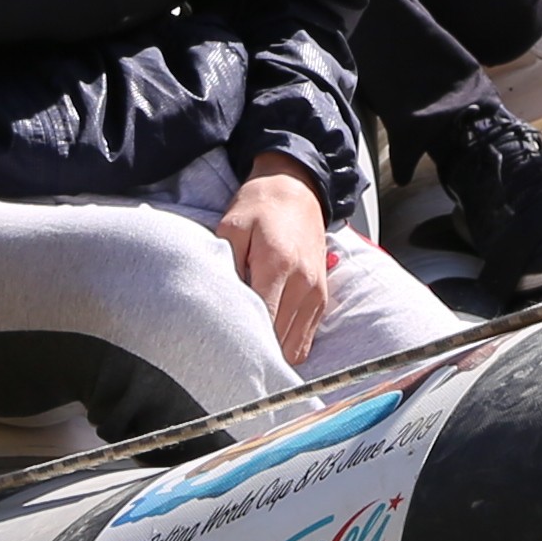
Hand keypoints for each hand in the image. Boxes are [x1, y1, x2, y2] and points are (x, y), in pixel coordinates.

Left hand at [222, 162, 332, 358]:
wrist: (296, 190)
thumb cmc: (260, 207)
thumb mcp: (232, 227)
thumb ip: (227, 265)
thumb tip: (220, 305)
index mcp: (278, 264)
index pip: (263, 321)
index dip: (241, 339)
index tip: (220, 343)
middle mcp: (304, 283)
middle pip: (279, 342)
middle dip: (254, 349)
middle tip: (229, 345)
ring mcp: (317, 294)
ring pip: (294, 349)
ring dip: (271, 350)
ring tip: (247, 340)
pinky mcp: (322, 300)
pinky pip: (304, 341)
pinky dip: (285, 344)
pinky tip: (266, 331)